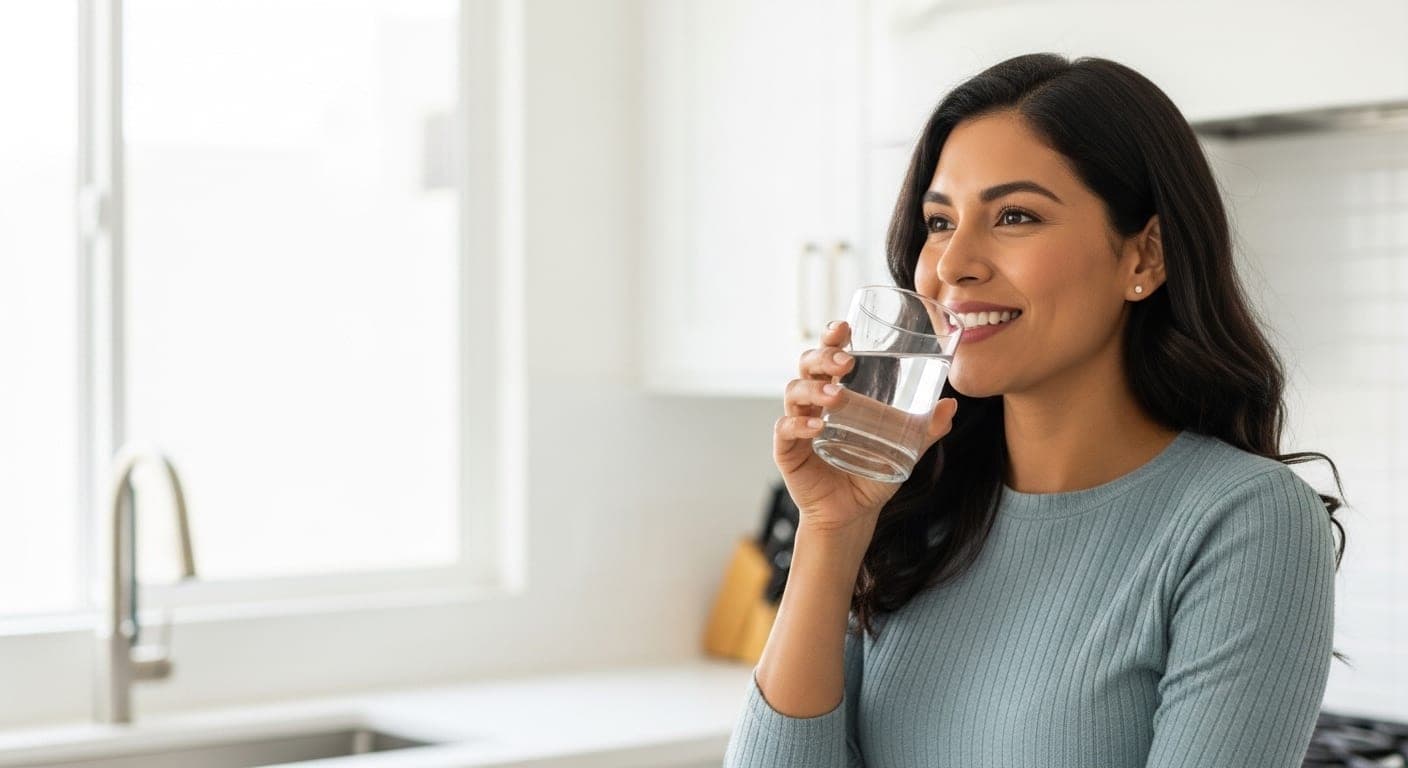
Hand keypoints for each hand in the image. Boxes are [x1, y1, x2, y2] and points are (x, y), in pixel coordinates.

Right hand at [773, 321, 958, 534]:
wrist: (853, 515)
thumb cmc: (872, 475)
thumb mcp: (905, 450)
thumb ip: (926, 429)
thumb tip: (950, 405)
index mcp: (836, 394)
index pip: (828, 357)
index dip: (831, 338)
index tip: (844, 326)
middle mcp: (814, 404)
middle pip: (807, 366)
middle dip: (823, 357)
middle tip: (847, 362)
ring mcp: (798, 425)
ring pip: (794, 391)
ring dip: (815, 388)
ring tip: (837, 396)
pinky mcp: (788, 450)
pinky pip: (785, 428)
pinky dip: (799, 424)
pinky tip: (817, 426)